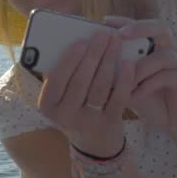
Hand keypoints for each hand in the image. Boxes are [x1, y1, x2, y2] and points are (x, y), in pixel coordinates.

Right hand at [37, 30, 135, 156]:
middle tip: (103, 35)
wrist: (93, 142)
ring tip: (115, 42)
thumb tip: (68, 40)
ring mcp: (88, 121)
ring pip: (99, 87)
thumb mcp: (59, 96)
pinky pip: (117, 98)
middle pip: (80, 81)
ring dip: (109, 61)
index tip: (81, 41)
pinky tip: (128, 63)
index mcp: (47, 105)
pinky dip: (124, 79)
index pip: (56, 79)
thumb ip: (60, 73)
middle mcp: (64, 115)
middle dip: (93, 54)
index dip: (69, 60)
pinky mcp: (109, 124)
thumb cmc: (73, 107)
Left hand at [104, 16, 176, 140]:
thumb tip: (87, 65)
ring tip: (123, 81)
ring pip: (162, 55)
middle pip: (160, 28)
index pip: (140, 27)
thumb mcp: (128, 86)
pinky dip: (148, 85)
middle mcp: (169, 51)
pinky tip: (135, 95)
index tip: (104, 21)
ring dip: (140, 68)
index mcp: (154, 48)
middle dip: (140, 28)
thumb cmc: (151, 102)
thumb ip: (115, 73)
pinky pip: (167, 76)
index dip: (123, 21)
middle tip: (120, 35)